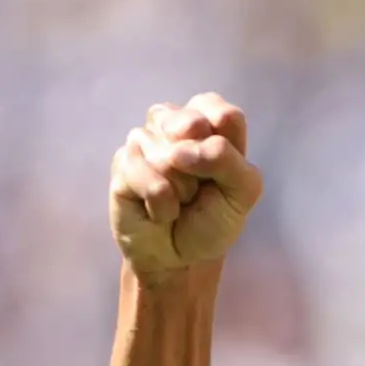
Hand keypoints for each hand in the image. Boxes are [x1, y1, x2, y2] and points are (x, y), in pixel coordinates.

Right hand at [109, 93, 262, 284]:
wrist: (181, 256)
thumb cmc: (212, 219)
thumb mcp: (242, 194)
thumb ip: (229, 161)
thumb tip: (183, 149)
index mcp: (208, 123)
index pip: (219, 110)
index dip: (224, 139)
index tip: (225, 165)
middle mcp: (173, 124)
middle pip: (192, 123)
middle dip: (204, 166)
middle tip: (200, 186)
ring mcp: (144, 141)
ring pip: (170, 156)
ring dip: (183, 190)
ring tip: (180, 200)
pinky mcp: (122, 163)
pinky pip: (151, 181)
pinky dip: (164, 206)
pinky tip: (161, 211)